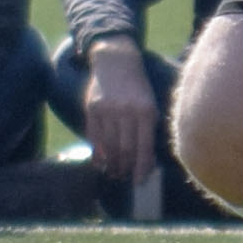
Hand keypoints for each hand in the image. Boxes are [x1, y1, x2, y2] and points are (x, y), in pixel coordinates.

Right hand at [82, 40, 164, 183]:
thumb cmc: (138, 87)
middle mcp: (126, 111)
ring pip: (109, 146)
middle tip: (125, 176)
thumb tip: (146, 161)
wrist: (116, 60)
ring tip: (114, 172)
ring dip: (111, 163)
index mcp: (146, 111)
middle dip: (125, 168)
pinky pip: (94, 137)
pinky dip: (97, 153)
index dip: (141, 168)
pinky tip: (100, 162)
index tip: (140, 181)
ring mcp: (107, 110)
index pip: (144, 147)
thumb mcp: (150, 104)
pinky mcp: (92, 109)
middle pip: (125, 149)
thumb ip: (148, 128)